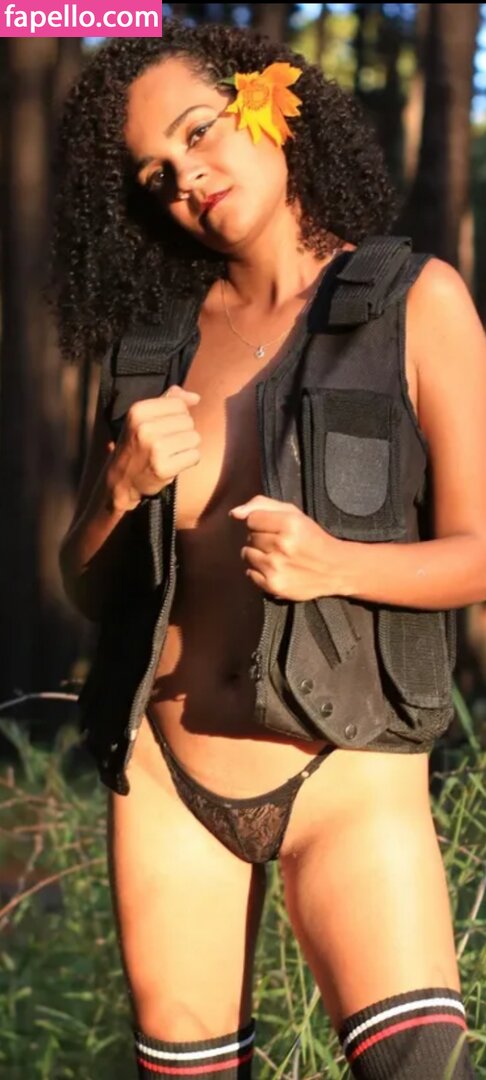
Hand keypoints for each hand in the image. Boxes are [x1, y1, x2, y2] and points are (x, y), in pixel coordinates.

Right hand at [107, 385, 200, 510]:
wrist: (122, 478)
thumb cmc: (137, 444)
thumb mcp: (144, 417)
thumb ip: (169, 401)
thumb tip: (196, 397)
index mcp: (138, 411)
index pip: (179, 404)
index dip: (178, 415)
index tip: (164, 427)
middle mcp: (145, 428)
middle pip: (188, 421)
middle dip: (183, 432)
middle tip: (166, 443)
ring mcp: (154, 449)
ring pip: (194, 438)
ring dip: (187, 447)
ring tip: (171, 453)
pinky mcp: (163, 468)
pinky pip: (194, 456)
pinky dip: (188, 460)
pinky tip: (173, 463)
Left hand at [229, 495, 343, 600]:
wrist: (335, 569)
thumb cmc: (311, 538)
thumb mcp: (294, 514)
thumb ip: (262, 505)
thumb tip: (234, 513)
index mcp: (289, 523)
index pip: (251, 519)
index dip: (261, 523)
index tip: (276, 529)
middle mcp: (281, 545)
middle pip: (249, 537)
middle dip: (261, 538)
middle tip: (280, 544)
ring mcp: (276, 567)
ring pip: (246, 554)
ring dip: (258, 554)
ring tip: (276, 556)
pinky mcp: (273, 585)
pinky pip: (250, 573)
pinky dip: (259, 571)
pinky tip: (275, 569)